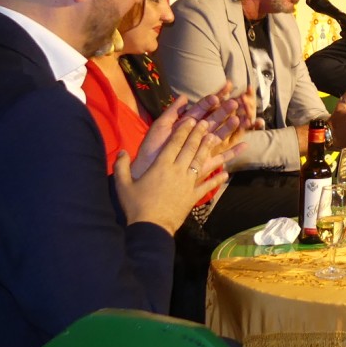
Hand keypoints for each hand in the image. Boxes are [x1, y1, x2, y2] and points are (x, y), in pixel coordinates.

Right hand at [114, 117, 232, 232]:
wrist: (151, 227)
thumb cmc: (136, 206)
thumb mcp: (123, 185)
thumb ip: (121, 166)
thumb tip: (120, 151)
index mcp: (161, 166)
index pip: (174, 143)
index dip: (183, 130)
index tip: (191, 119)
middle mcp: (177, 170)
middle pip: (190, 148)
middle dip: (198, 133)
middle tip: (206, 122)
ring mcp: (188, 183)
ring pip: (200, 161)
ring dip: (208, 148)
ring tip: (214, 137)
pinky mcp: (194, 196)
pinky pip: (207, 185)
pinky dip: (217, 179)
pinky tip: (225, 173)